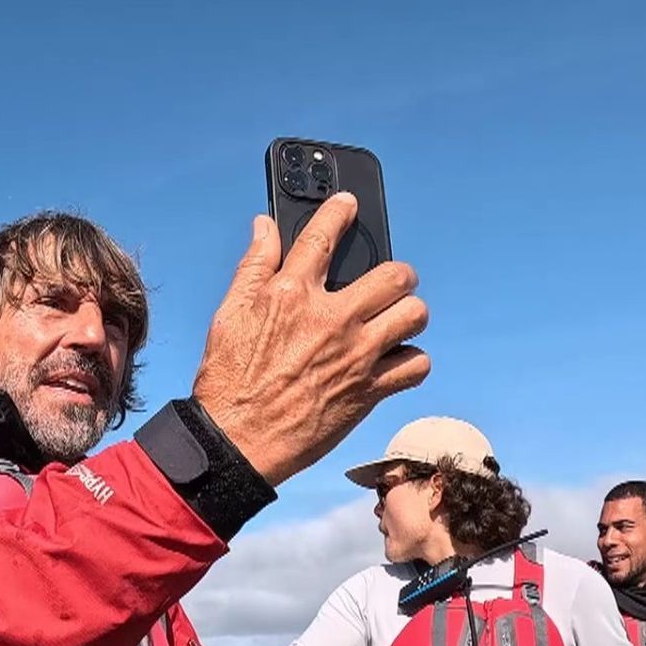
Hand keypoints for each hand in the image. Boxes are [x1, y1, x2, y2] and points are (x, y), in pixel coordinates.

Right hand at [193, 196, 428, 485]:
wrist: (236, 442)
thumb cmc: (228, 380)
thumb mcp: (229, 314)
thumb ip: (253, 266)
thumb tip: (265, 226)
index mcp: (292, 294)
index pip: (323, 236)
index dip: (339, 212)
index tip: (348, 203)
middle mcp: (330, 319)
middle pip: (395, 275)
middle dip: (395, 276)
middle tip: (384, 286)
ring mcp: (356, 355)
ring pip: (414, 315)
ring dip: (408, 315)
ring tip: (392, 322)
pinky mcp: (369, 391)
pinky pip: (416, 365)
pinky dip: (410, 362)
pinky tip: (392, 361)